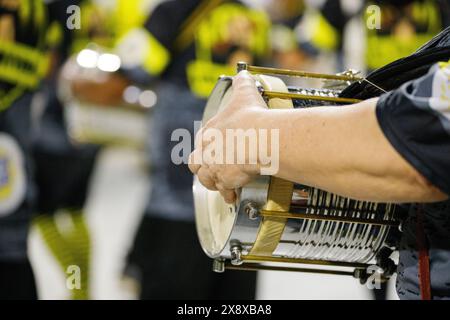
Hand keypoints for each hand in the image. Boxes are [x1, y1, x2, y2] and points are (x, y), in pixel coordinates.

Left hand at [188, 71, 267, 202]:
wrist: (259, 139)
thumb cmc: (251, 118)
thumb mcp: (244, 93)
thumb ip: (242, 82)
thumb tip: (242, 73)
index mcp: (209, 131)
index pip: (201, 141)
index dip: (208, 145)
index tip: (216, 148)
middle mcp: (208, 150)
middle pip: (196, 163)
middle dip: (204, 166)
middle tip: (213, 168)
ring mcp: (214, 167)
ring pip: (206, 179)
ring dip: (214, 181)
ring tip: (222, 184)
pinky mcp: (224, 180)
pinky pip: (223, 191)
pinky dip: (228, 193)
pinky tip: (233, 195)